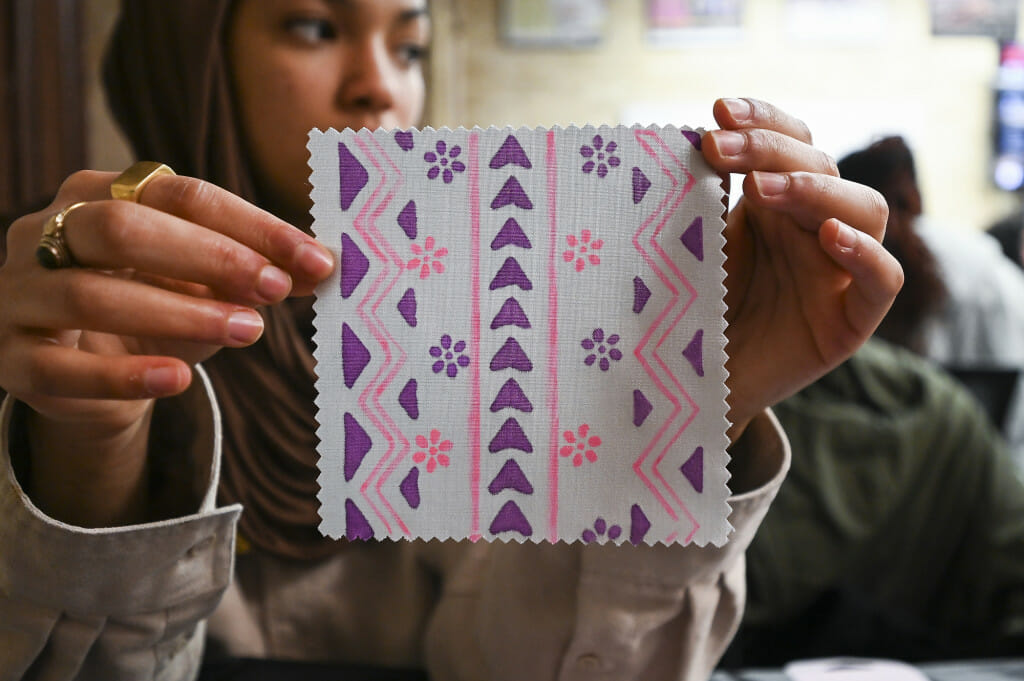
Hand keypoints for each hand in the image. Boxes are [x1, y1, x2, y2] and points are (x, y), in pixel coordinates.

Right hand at [0, 169, 333, 523]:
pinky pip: (62, 368)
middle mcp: (47, 233)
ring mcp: (21, 294)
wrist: (89, 377)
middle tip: (276, 288)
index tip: (314, 259)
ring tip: (246, 331)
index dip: (251, 226)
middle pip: (123, 229)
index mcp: (99, 194)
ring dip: (178, 314)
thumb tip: (320, 266)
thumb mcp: (207, 287)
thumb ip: (257, 273)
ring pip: (91, 295)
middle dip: (209, 258)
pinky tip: (179, 381)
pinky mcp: (12, 359)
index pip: (179, 194)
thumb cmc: (152, 310)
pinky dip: (124, 375)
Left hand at [702, 98, 901, 441]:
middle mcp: (815, 229)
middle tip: (720, 149)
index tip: (719, 112)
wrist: (689, 383)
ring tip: (760, 190)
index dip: (765, 120)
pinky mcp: (850, 322)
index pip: (793, 142)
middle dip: (772, 150)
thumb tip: (697, 137)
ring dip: (813, 189)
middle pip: (824, 168)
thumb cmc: (691, 310)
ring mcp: (839, 273)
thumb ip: (703, 199)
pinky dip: (864, 253)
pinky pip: (884, 280)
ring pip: (865, 210)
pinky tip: (828, 235)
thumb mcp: (695, 246)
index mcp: (778, 204)